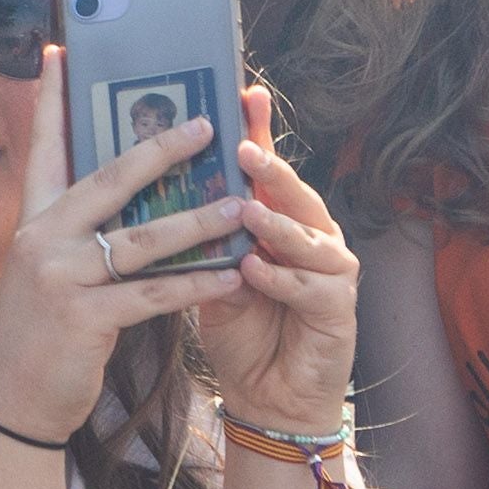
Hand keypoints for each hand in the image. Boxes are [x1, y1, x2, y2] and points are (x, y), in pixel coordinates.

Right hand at [0, 43, 253, 442]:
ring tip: (240, 205)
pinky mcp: (83, 318)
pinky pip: (152, 293)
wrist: (13, 402)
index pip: (45, 148)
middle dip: (159, 149)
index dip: (52, 101)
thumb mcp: (46, 271)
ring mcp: (59, 278)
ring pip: (140, 238)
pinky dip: (195, 283)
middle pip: (107, 180)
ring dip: (196, 220)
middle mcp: (41, 240)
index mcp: (33, 221)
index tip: (60, 54)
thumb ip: (76, 231)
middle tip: (202, 125)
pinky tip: (231, 274)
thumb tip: (126, 193)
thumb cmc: (40, 333)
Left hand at [190, 90, 357, 436]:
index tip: (242, 92)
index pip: (266, 170)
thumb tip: (149, 193)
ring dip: (277, 222)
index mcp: (278, 220)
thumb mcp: (210, 275)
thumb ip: (197, 236)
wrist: (269, 397)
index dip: (258, 131)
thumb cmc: (242, 329)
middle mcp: (310, 236)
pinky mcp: (339, 310)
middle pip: (293, 191)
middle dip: (270, 167)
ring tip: (246, 209)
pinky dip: (281, 278)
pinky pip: (312, 287)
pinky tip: (256, 270)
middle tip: (241, 147)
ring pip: (308, 235)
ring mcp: (331, 271)